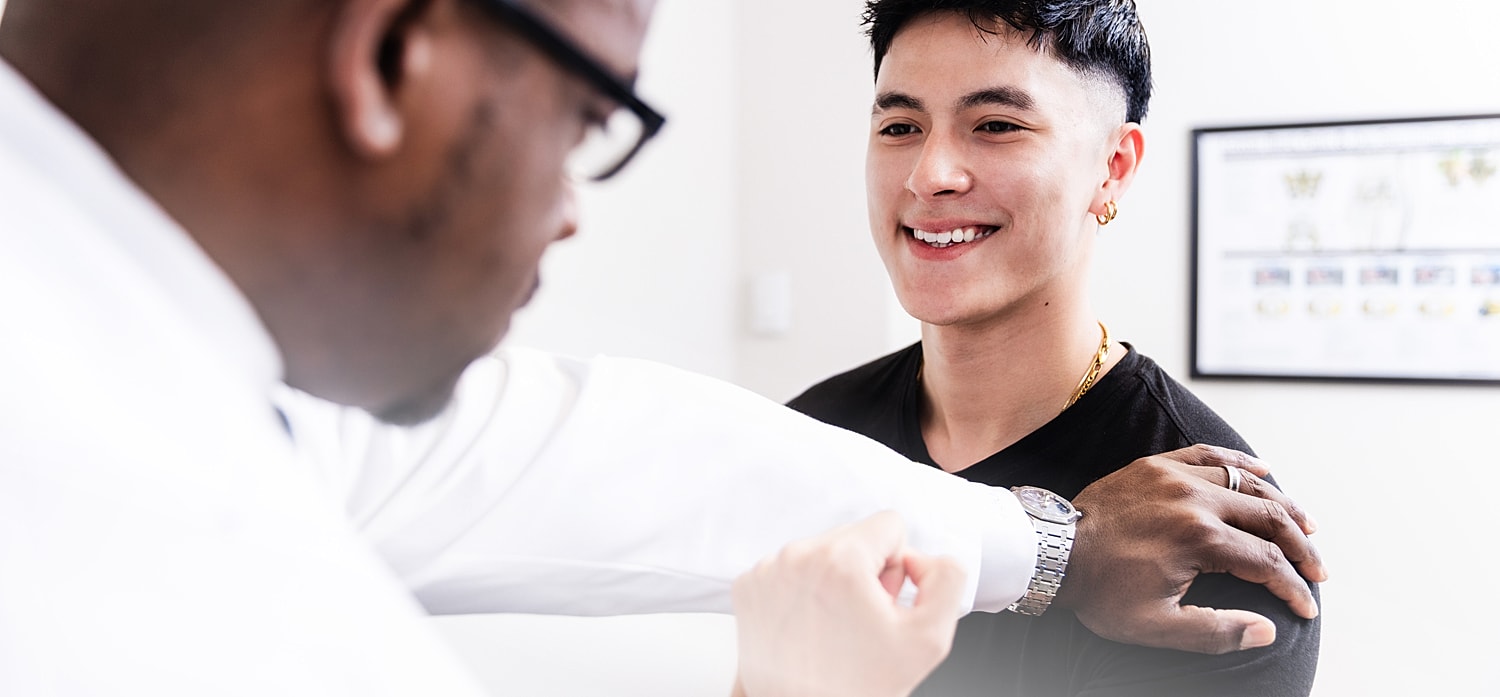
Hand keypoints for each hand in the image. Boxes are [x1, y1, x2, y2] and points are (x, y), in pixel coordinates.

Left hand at [730, 511, 966, 696]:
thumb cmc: (857, 687)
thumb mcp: (928, 638)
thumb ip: (946, 579)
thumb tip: (922, 558)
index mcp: (841, 560)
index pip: (889, 524)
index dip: (897, 565)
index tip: (884, 600)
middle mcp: (798, 557)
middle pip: (853, 536)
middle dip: (865, 571)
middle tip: (861, 618)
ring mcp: (767, 571)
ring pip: (821, 551)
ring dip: (833, 580)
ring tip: (834, 625)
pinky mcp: (748, 585)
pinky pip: (789, 568)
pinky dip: (802, 591)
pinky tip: (808, 626)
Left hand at [1055, 444, 1327, 654]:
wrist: (1053, 553)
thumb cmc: (1101, 593)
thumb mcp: (1156, 627)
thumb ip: (1216, 631)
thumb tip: (1268, 629)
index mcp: (1199, 540)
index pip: (1267, 563)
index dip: (1293, 587)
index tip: (1305, 606)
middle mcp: (1194, 500)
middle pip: (1268, 518)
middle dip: (1301, 547)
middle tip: (1317, 569)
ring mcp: (1174, 477)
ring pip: (1246, 483)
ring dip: (1281, 505)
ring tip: (1306, 526)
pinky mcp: (1155, 465)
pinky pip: (1209, 454)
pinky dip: (1241, 462)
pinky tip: (1264, 471)